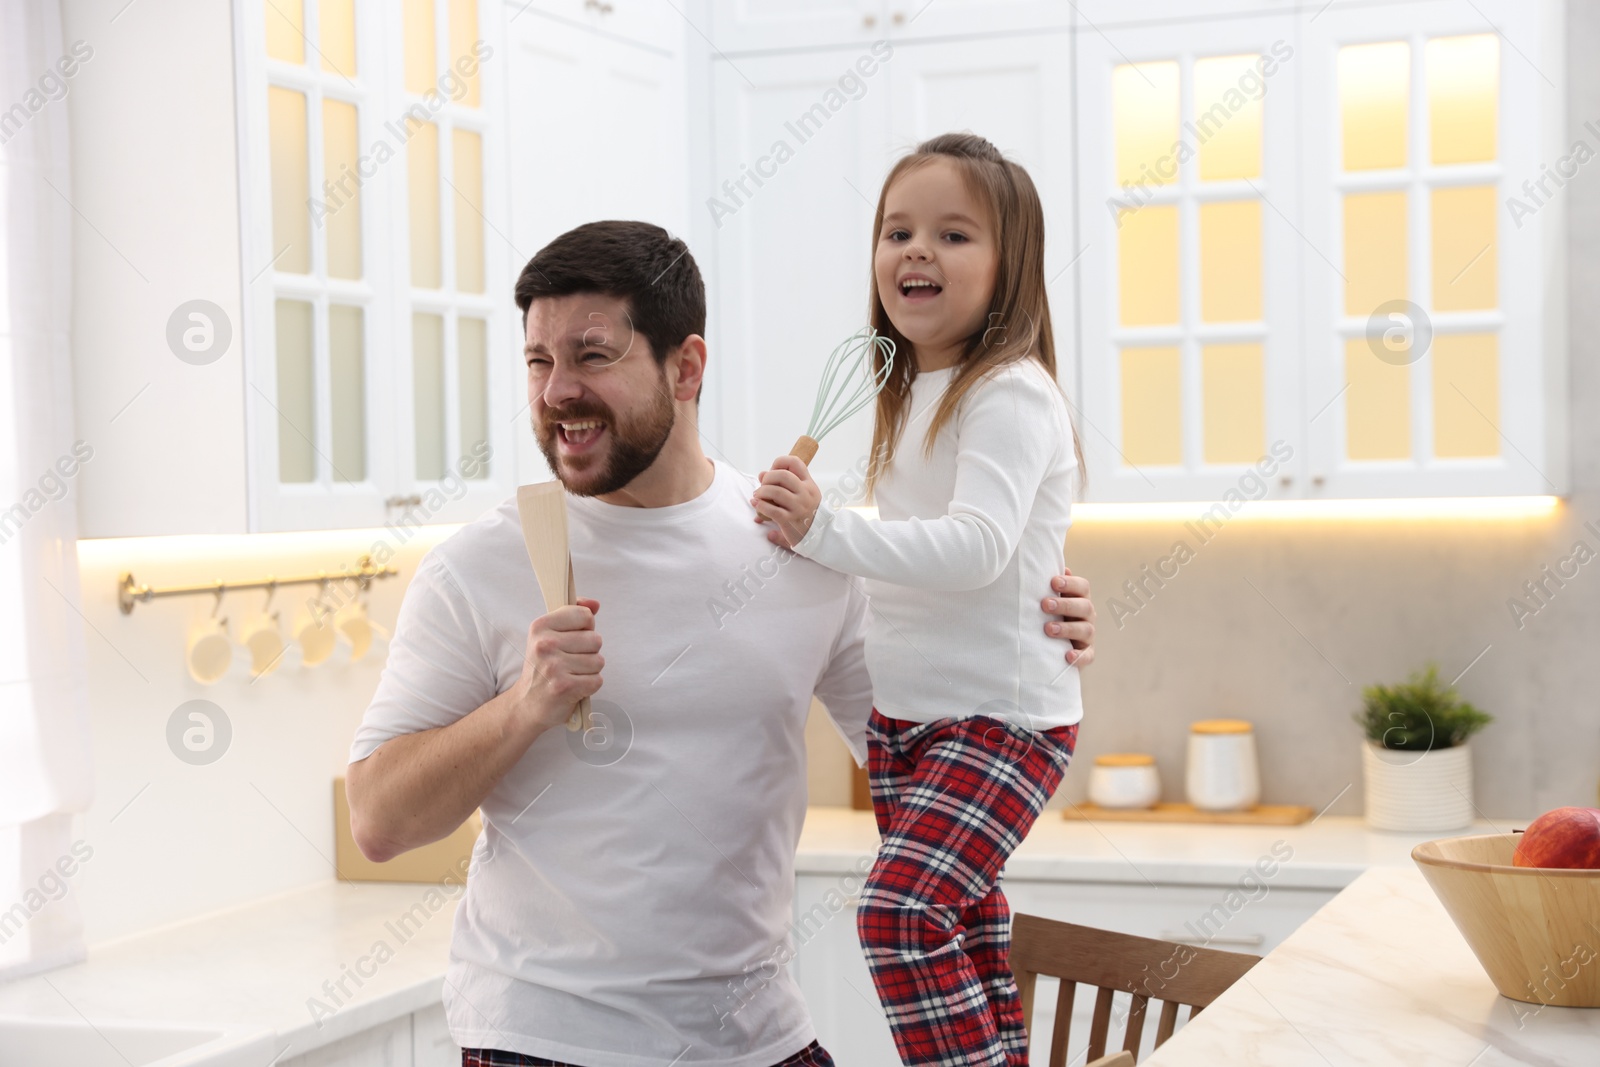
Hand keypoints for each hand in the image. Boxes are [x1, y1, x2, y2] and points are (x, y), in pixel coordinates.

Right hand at [509, 598, 603, 733]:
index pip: (585, 615)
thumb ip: (573, 615)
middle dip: (589, 652)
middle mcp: (545, 644)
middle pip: (595, 639)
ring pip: (599, 661)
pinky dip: (590, 686)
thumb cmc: (543, 668)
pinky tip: (574, 688)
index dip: (585, 628)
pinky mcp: (564, 687)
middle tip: (570, 662)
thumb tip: (595, 603)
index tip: (571, 639)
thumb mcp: (550, 635)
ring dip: (590, 671)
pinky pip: (597, 680)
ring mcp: (553, 666)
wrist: (526, 704)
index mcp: (540, 626)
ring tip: (571, 675)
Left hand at [751, 455, 821, 548]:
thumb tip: (762, 474)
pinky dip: (761, 506)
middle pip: (783, 475)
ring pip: (775, 492)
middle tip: (762, 485)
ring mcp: (798, 507)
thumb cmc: (807, 513)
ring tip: (757, 496)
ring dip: (761, 492)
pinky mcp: (790, 521)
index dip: (779, 462)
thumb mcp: (802, 495)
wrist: (820, 535)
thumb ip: (783, 483)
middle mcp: (805, 494)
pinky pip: (772, 510)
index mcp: (808, 484)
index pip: (795, 462)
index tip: (773, 471)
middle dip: (768, 478)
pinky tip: (756, 504)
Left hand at [1041, 568, 1095, 667]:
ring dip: (1067, 628)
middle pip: (1084, 607)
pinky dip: (1079, 656)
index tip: (1053, 582)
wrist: (1054, 646)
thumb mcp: (1051, 600)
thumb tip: (1054, 566)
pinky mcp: (1087, 654)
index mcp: (1080, 599)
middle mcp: (1088, 615)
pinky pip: (1087, 656)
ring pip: (1085, 630)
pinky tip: (1067, 655)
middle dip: (1065, 605)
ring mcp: (1088, 635)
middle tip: (1045, 605)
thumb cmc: (1050, 615)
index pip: (1083, 587)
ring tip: (1048, 629)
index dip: (1070, 583)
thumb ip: (1053, 585)